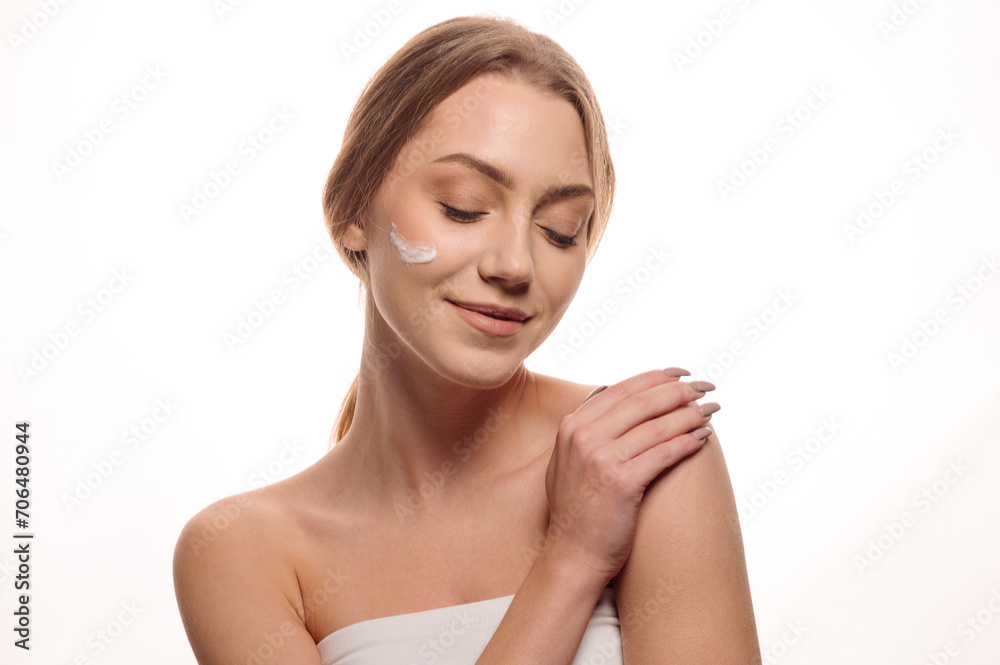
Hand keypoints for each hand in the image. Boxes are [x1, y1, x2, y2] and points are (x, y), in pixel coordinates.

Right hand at [541, 368, 717, 584]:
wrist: (573, 555)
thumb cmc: (579, 510)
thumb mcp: (569, 461)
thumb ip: (589, 431)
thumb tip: (622, 404)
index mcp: (572, 426)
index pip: (621, 390)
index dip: (655, 378)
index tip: (680, 375)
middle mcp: (583, 437)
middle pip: (642, 402)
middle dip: (679, 391)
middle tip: (705, 387)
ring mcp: (601, 459)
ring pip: (657, 425)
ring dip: (690, 414)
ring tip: (710, 410)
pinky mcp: (622, 482)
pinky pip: (664, 453)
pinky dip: (688, 441)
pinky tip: (703, 437)